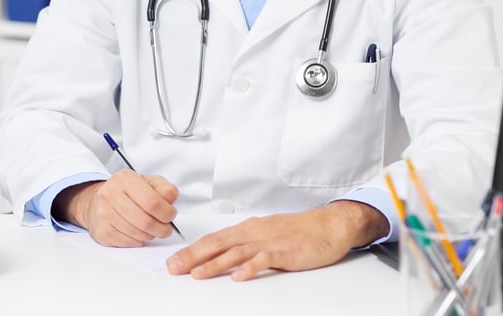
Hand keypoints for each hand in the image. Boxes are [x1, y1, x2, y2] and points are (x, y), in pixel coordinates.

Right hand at [55, 169, 178, 246]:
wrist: (98, 202)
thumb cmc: (128, 193)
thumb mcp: (149, 183)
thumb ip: (165, 189)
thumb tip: (169, 201)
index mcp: (124, 179)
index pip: (152, 202)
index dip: (167, 213)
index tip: (170, 215)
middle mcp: (110, 194)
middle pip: (146, 221)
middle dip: (162, 229)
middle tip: (165, 228)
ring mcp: (104, 213)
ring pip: (139, 235)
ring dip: (151, 235)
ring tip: (150, 228)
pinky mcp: (102, 231)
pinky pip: (130, 243)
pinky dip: (139, 240)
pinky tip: (137, 232)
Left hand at [165, 200, 389, 280]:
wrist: (328, 225)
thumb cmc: (298, 231)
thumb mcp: (265, 234)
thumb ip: (245, 243)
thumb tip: (222, 254)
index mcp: (246, 229)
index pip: (213, 239)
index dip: (191, 250)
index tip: (174, 260)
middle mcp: (253, 233)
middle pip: (217, 244)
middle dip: (192, 257)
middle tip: (174, 268)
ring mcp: (268, 242)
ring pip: (235, 252)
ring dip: (214, 264)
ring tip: (196, 274)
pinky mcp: (284, 252)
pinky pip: (264, 260)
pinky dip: (250, 268)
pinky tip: (238, 277)